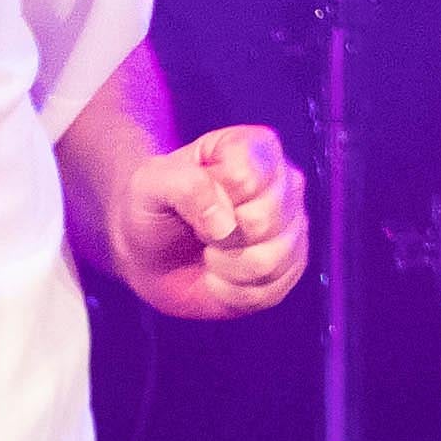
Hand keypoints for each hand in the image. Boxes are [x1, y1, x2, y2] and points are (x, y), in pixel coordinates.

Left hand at [109, 120, 309, 320]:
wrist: (149, 252)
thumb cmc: (154, 207)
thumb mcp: (150, 183)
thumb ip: (185, 186)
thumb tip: (225, 223)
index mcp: (255, 148)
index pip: (248, 176)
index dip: (214, 196)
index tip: (195, 198)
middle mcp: (283, 183)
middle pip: (265, 219)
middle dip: (219, 236)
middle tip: (200, 231)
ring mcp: (291, 227)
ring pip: (271, 259)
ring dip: (225, 267)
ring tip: (210, 255)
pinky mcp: (289, 269)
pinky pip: (271, 291)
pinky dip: (233, 293)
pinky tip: (220, 277)